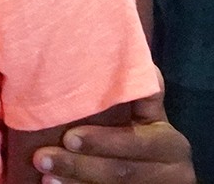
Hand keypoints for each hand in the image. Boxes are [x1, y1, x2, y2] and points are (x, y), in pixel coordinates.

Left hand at [34, 96, 194, 182]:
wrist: (157, 180)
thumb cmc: (142, 137)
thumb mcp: (148, 117)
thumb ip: (139, 93)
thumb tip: (126, 44)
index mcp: (170, 143)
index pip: (138, 142)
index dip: (104, 142)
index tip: (69, 136)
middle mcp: (173, 172)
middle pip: (122, 172)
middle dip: (79, 165)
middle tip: (41, 158)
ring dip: (75, 183)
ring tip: (44, 177)